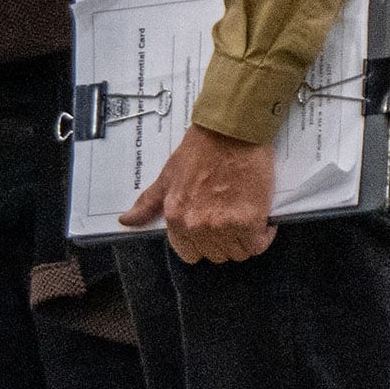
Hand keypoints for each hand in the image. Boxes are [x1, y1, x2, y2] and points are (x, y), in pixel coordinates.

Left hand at [123, 122, 279, 263]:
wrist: (231, 133)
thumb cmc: (199, 152)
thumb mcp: (167, 177)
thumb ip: (148, 203)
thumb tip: (126, 221)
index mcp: (176, 217)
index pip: (188, 253)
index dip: (201, 244)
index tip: (210, 230)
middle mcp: (197, 226)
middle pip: (215, 255)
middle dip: (222, 242)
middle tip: (229, 221)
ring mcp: (224, 225)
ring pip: (238, 253)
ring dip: (243, 241)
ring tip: (245, 220)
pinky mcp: (250, 220)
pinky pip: (258, 245)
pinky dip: (263, 237)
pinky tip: (262, 223)